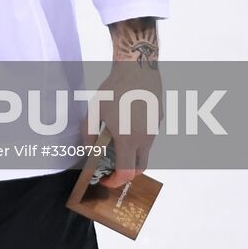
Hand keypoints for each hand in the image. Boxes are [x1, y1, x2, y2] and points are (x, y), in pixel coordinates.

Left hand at [87, 60, 162, 187]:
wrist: (138, 68)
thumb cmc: (114, 89)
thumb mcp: (95, 110)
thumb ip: (89, 133)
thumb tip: (90, 149)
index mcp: (128, 139)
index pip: (126, 173)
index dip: (115, 181)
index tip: (105, 178)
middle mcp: (145, 138)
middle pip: (139, 168)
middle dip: (125, 173)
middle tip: (111, 167)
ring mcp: (154, 130)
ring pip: (144, 152)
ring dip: (131, 154)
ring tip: (115, 141)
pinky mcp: (158, 120)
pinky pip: (148, 137)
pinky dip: (137, 140)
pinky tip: (126, 123)